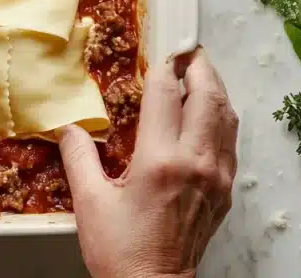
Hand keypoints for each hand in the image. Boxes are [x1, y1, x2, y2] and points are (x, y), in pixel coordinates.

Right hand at [58, 48, 236, 277]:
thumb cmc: (119, 250)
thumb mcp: (89, 201)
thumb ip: (79, 156)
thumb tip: (69, 126)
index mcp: (160, 161)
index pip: (165, 96)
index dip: (162, 69)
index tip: (159, 54)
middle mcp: (196, 164)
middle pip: (209, 98)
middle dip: (199, 68)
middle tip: (187, 51)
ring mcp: (217, 178)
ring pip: (227, 118)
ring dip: (215, 90)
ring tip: (199, 75)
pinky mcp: (225, 193)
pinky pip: (230, 143)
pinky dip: (221, 119)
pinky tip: (207, 116)